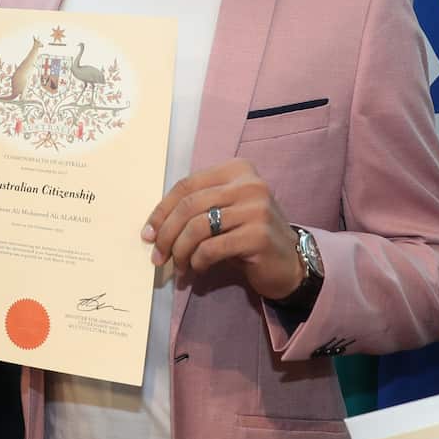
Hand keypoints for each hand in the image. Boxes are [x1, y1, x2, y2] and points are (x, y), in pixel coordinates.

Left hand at [141, 158, 303, 300]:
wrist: (291, 262)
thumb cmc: (248, 236)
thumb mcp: (223, 212)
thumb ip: (196, 208)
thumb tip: (153, 228)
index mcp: (236, 170)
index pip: (187, 185)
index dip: (162, 210)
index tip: (148, 233)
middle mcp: (249, 184)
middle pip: (189, 205)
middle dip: (167, 233)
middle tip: (158, 256)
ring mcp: (257, 208)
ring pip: (198, 227)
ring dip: (180, 250)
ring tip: (178, 266)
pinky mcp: (259, 235)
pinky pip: (212, 248)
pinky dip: (198, 260)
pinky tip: (197, 268)